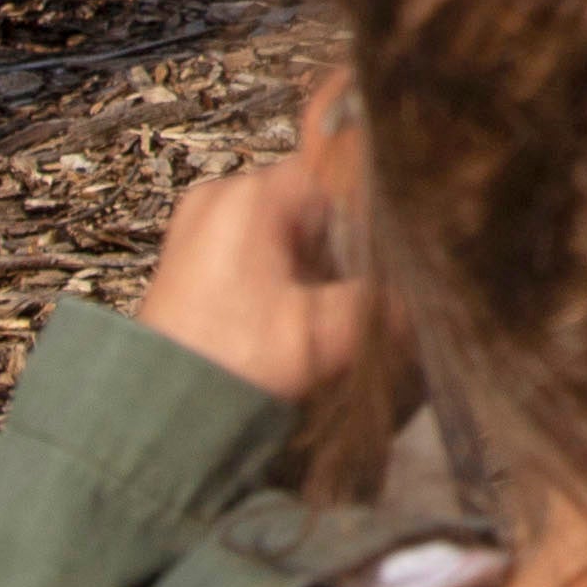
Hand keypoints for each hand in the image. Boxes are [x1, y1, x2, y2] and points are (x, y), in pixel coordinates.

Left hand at [136, 71, 372, 405]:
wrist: (156, 417)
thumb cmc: (231, 367)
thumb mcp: (325, 334)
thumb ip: (385, 302)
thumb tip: (430, 291)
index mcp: (250, 195)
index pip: (338, 169)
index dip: (374, 205)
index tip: (398, 242)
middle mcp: (221, 195)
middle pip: (313, 198)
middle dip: (342, 239)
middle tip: (358, 287)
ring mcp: (200, 222)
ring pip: (289, 222)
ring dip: (314, 259)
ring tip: (322, 305)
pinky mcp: (192, 253)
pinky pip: (258, 242)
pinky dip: (283, 269)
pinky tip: (291, 310)